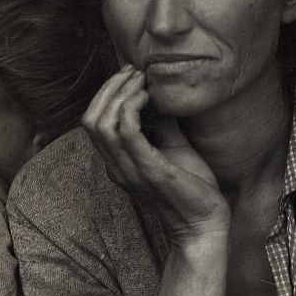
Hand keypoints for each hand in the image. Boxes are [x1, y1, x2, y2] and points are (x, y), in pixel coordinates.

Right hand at [82, 65, 229, 243]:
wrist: (205, 223)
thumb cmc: (192, 188)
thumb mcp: (173, 149)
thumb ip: (162, 125)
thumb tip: (162, 96)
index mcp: (118, 163)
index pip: (93, 122)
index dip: (106, 94)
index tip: (130, 75)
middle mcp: (117, 167)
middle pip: (90, 119)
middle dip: (109, 88)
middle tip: (134, 72)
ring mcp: (129, 170)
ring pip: (101, 123)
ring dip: (120, 93)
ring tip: (142, 80)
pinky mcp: (148, 171)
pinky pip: (126, 132)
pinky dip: (133, 108)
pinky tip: (150, 97)